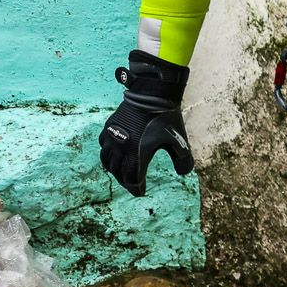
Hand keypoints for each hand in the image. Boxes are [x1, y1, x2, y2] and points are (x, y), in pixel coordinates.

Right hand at [98, 51, 194, 195]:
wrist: (151, 94)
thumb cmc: (166, 117)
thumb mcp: (179, 139)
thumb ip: (183, 159)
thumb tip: (183, 173)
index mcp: (138, 153)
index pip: (132, 178)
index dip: (136, 188)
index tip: (140, 192)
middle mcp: (121, 147)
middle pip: (118, 173)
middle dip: (125, 182)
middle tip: (132, 186)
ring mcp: (112, 137)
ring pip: (107, 161)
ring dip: (114, 171)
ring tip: (122, 174)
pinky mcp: (108, 127)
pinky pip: (103, 147)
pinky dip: (107, 156)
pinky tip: (114, 156)